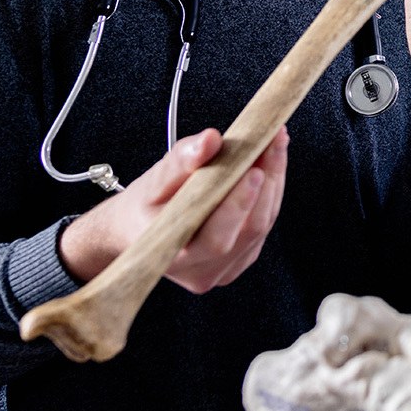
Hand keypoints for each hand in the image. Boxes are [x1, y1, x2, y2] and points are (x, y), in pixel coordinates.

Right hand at [57, 128, 287, 293]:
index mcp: (176, 255)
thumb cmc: (143, 207)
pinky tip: (270, 167)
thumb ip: (182, 160)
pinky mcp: (239, 260)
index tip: (254, 167)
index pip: (217, 236)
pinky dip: (269, 194)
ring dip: (273, 183)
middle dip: (267, 182)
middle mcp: (204, 271)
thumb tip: (210, 139)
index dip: (239, 203)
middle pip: (249, 230)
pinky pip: (262, 227)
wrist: (135, 232)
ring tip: (275, 145)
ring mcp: (225, 270)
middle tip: (273, 142)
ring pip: (262, 226)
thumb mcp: (153, 181)